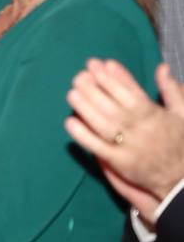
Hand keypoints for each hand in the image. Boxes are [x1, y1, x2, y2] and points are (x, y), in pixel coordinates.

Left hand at [66, 60, 183, 213]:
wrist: (182, 178)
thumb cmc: (179, 142)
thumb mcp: (182, 114)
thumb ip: (171, 90)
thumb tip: (162, 67)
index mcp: (155, 115)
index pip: (132, 92)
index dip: (115, 77)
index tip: (100, 64)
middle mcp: (141, 129)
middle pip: (114, 105)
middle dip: (95, 88)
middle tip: (79, 75)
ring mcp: (130, 146)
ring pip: (104, 124)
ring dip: (86, 107)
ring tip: (71, 92)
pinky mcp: (120, 163)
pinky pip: (98, 147)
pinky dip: (83, 135)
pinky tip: (69, 121)